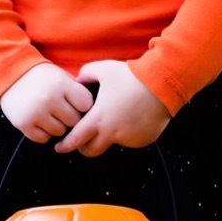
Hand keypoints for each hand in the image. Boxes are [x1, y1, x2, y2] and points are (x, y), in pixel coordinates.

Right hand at [0, 63, 93, 143]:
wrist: (10, 76)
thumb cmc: (41, 78)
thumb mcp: (61, 76)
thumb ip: (76, 91)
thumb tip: (94, 111)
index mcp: (61, 84)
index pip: (86, 105)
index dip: (83, 106)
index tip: (77, 103)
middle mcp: (49, 99)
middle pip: (74, 121)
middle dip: (70, 117)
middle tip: (62, 110)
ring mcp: (35, 113)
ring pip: (60, 132)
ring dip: (57, 126)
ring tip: (49, 114)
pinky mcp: (24, 124)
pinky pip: (43, 139)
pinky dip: (43, 133)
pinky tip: (39, 121)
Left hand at [54, 60, 171, 156]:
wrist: (162, 83)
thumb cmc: (131, 76)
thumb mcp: (104, 69)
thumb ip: (85, 74)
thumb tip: (78, 79)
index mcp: (98, 118)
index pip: (75, 140)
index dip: (65, 146)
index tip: (59, 148)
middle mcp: (112, 133)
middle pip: (91, 151)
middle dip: (83, 148)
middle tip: (82, 143)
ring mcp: (128, 138)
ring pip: (112, 144)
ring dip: (108, 138)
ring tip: (114, 119)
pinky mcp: (142, 140)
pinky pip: (131, 140)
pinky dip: (128, 134)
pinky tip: (132, 118)